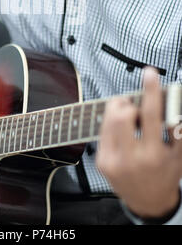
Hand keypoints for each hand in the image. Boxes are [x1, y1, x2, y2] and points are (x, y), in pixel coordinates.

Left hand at [96, 67, 181, 218]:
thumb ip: (178, 127)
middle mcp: (131, 158)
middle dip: (128, 102)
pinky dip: (112, 123)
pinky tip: (123, 130)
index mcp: (153, 155)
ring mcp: (112, 161)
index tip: (150, 73)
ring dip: (118, 109)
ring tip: (129, 115)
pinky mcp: (102, 161)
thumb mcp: (178, 153)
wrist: (148, 202)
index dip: (150, 90)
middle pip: (122, 114)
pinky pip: (103, 131)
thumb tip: (174, 100)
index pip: (150, 115)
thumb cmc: (165, 173)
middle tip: (135, 105)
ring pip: (108, 119)